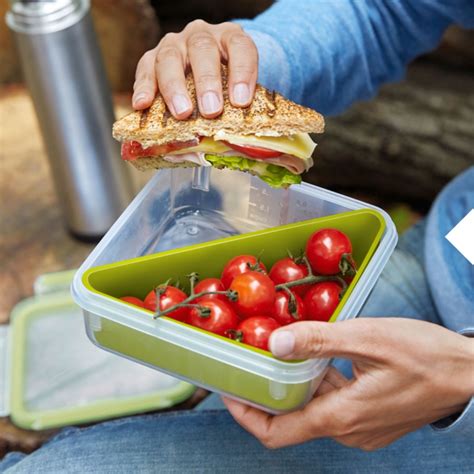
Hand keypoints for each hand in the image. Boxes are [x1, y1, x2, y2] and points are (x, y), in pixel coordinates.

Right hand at [132, 20, 257, 117]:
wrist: (206, 68)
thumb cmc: (227, 81)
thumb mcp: (240, 85)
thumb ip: (240, 102)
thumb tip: (240, 135)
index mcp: (230, 37)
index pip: (239, 47)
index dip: (242, 72)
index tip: (241, 101)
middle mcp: (201, 35)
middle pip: (202, 49)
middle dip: (207, 81)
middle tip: (212, 110)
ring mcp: (175, 44)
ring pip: (170, 58)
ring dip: (175, 87)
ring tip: (182, 113)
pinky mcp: (152, 57)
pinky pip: (145, 68)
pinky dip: (143, 87)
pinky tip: (142, 105)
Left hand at [223, 318, 473, 450]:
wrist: (470, 374)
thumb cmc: (427, 356)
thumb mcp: (369, 338)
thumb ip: (319, 341)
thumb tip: (275, 344)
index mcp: (341, 417)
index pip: (276, 431)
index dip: (246, 413)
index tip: (229, 389)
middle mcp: (348, 431)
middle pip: (291, 417)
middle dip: (270, 389)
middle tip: (255, 357)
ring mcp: (361, 429)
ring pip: (314, 407)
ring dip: (298, 382)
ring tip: (288, 349)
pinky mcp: (370, 420)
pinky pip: (333, 404)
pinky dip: (321, 383)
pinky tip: (324, 357)